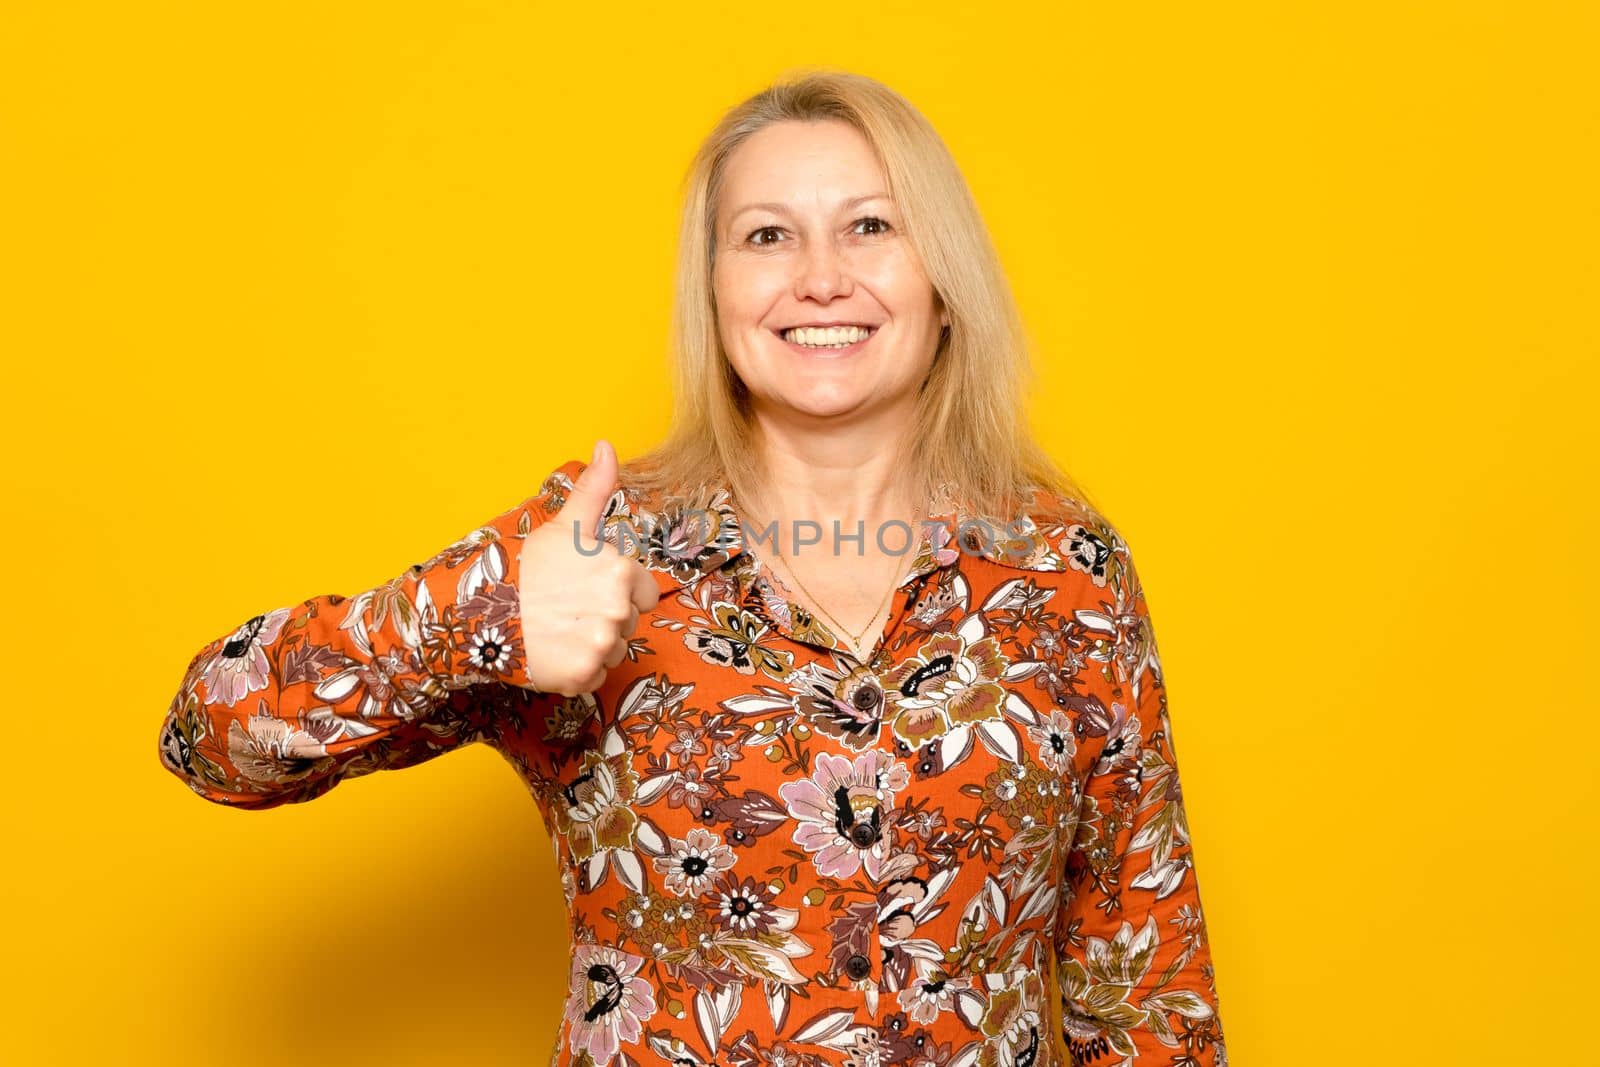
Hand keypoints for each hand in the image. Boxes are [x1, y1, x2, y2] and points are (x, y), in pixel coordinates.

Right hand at [517, 439, 660, 695]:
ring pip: (615, 650)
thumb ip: (595, 489)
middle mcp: (617, 610)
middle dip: (605, 617)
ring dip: (593, 645)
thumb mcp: (564, 525)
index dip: (619, 590)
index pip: (646, 592)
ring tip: (558, 628)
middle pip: (630, 621)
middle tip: (568, 607)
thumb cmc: (527, 566)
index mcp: (620, 571)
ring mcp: (600, 646)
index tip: (588, 587)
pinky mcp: (582, 676)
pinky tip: (553, 650)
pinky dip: (577, 669)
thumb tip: (607, 446)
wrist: (479, 611)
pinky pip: (595, 676)